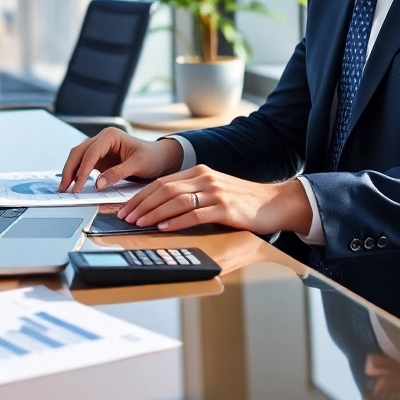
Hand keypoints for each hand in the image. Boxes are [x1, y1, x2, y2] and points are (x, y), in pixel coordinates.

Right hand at [58, 128, 183, 192]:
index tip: (77, 186)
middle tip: (64, 188)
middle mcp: (102, 139)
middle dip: (69, 170)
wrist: (160, 157)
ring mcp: (100, 148)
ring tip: (65, 188)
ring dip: (70, 172)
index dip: (82, 170)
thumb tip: (98, 184)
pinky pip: (84, 164)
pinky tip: (74, 185)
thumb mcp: (138, 165)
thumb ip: (118, 173)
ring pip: (78, 157)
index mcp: (111, 135)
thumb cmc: (152, 156)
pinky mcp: (100, 159)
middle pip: (78, 153)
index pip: (91, 153)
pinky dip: (77, 173)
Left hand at [115, 164, 311, 235]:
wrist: (274, 202)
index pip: (161, 182)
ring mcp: (215, 192)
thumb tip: (160, 208)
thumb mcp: (213, 190)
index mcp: (199, 171)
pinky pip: (195, 214)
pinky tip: (164, 228)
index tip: (126, 208)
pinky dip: (176, 221)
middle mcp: (205, 178)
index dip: (140, 195)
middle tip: (125, 217)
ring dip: (153, 213)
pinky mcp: (225, 208)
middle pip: (164, 189)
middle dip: (141, 204)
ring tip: (139, 223)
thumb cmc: (242, 200)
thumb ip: (191, 194)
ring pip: (176, 200)